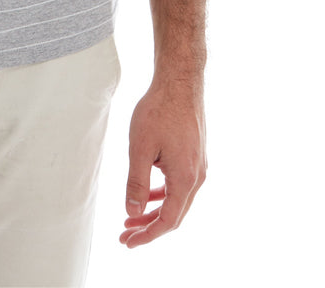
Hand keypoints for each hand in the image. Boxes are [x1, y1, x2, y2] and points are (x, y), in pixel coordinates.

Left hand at [122, 80, 206, 247]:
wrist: (180, 81)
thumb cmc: (159, 110)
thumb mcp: (141, 148)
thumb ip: (136, 184)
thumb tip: (132, 213)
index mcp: (185, 179)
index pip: (168, 221)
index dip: (147, 235)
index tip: (128, 242)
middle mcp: (197, 177)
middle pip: (174, 214)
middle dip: (149, 227)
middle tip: (125, 235)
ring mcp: (199, 166)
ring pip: (177, 200)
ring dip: (155, 211)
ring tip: (132, 218)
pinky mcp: (195, 155)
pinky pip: (179, 184)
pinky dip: (162, 194)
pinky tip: (147, 193)